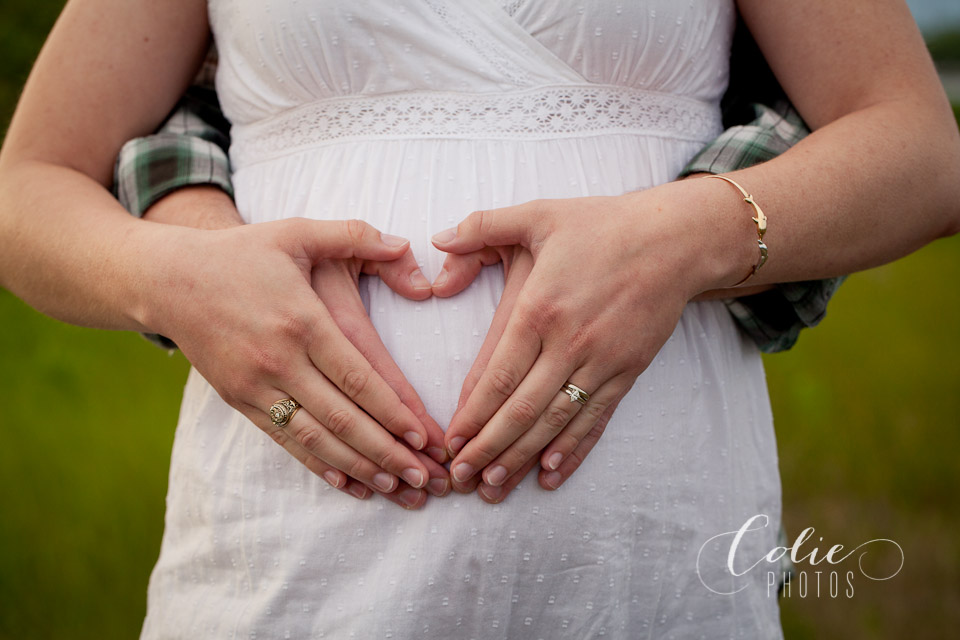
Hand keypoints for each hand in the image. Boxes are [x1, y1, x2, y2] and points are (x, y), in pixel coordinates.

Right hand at [143, 198, 448, 507]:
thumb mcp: (297, 232)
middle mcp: (280, 359)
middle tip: (426, 478)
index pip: (358, 377)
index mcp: (303, 320)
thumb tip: (407, 245)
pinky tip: (350, 483)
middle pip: (343, 418)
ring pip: (316, 438)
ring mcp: (256, 385)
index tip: (424, 437)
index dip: (394, 411)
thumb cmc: (241, 254)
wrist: (168, 279)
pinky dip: (319, 465)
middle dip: (388, 452)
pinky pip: (284, 441)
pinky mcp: (238, 400)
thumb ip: (355, 235)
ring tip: (398, 489)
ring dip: (360, 467)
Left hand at [431, 183, 731, 498]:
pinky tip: (550, 475)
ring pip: (555, 422)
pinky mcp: (627, 371)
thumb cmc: (602, 226)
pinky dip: (572, 450)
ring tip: (495, 488)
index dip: (471, 415)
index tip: (451, 442)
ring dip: (522, 458)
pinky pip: (595, 418)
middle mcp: (567, 343)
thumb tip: (437, 240)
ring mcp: (600, 361)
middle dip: (488, 448)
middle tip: (463, 479)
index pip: (497, 376)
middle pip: (521, 410)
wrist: (675, 240)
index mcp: (538, 309)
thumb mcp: (538, 215)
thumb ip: (483, 226)